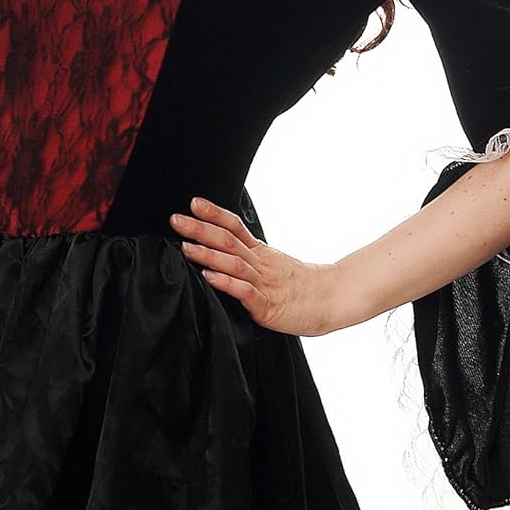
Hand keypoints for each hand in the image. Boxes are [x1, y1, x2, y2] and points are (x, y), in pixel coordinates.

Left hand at [169, 196, 338, 336]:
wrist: (332, 299)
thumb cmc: (301, 286)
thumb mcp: (273, 264)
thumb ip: (248, 258)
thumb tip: (220, 251)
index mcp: (260, 253)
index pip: (234, 227)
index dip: (214, 214)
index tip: (193, 203)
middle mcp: (260, 264)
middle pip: (228, 241)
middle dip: (200, 229)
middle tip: (176, 220)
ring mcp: (264, 284)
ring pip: (234, 264)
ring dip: (208, 254)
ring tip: (187, 247)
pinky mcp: (267, 306)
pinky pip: (245, 292)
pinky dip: (227, 284)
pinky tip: (210, 278)